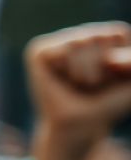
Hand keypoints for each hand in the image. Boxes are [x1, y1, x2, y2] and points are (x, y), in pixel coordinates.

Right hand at [25, 22, 130, 159]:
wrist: (81, 126)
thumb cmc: (108, 103)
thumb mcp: (130, 79)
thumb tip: (106, 59)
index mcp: (108, 36)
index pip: (117, 33)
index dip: (119, 60)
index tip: (112, 78)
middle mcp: (83, 34)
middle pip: (97, 37)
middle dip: (99, 68)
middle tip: (92, 85)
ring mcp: (58, 42)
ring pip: (77, 44)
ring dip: (82, 74)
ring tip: (77, 85)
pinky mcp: (38, 52)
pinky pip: (61, 52)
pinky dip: (65, 70)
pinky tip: (59, 81)